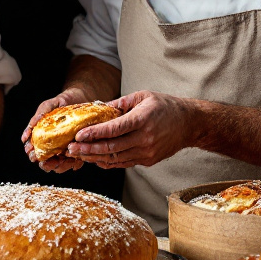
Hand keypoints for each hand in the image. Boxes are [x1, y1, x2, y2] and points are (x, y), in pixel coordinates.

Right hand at [20, 88, 90, 164]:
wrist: (81, 98)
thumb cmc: (62, 102)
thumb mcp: (49, 106)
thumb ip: (39, 115)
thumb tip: (30, 128)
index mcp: (43, 139)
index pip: (35, 153)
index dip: (34, 156)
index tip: (35, 153)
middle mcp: (54, 148)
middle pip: (47, 164)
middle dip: (47, 164)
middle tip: (51, 159)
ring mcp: (66, 151)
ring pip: (60, 167)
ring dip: (61, 166)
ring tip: (64, 159)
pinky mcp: (79, 151)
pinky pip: (76, 164)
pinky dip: (74, 164)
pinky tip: (75, 158)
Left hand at [64, 90, 195, 168]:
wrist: (189, 124)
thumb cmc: (165, 106)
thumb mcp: (142, 96)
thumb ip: (120, 103)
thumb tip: (98, 108)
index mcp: (142, 120)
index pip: (114, 129)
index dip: (95, 133)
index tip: (79, 135)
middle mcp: (144, 139)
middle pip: (111, 148)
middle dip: (88, 149)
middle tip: (71, 149)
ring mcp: (146, 152)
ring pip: (115, 158)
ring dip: (95, 158)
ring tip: (78, 154)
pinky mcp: (147, 160)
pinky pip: (123, 163)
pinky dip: (108, 162)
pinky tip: (95, 159)